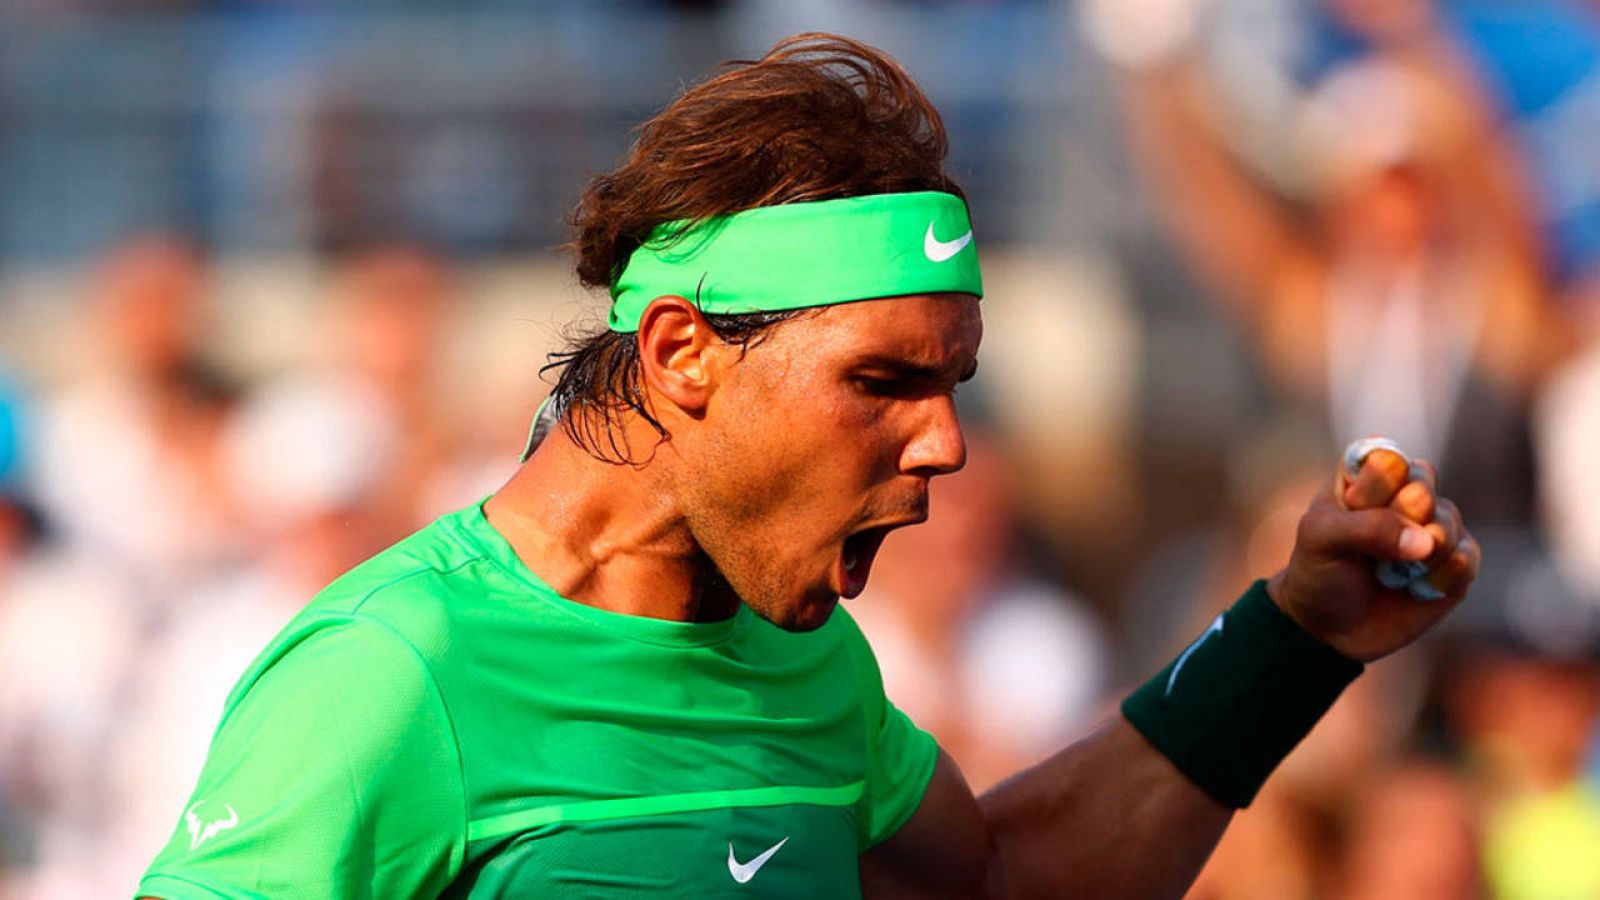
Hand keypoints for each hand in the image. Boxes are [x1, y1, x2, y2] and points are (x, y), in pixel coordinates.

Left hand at [1266, 448, 1479, 661]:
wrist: (1330, 630)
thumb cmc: (1319, 573)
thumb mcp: (1321, 540)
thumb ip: (1369, 527)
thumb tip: (1427, 542)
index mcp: (1363, 476)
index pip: (1387, 457)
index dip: (1375, 487)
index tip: (1351, 508)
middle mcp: (1403, 493)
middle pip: (1422, 481)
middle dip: (1397, 517)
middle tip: (1370, 548)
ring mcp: (1432, 526)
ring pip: (1448, 519)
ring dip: (1418, 551)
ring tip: (1389, 573)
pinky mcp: (1455, 562)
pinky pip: (1466, 558)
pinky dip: (1440, 577)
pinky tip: (1415, 589)